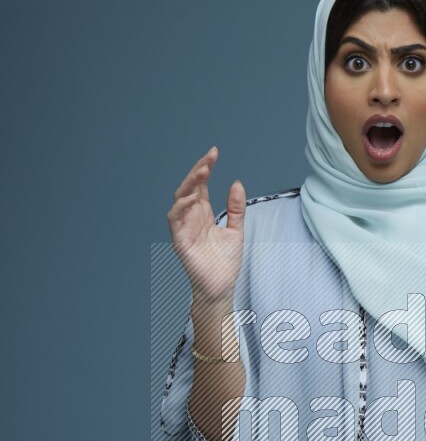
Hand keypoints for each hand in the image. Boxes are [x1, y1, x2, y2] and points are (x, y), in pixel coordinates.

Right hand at [166, 146, 245, 305]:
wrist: (220, 287)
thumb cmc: (224, 262)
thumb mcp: (236, 231)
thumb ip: (236, 208)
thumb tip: (236, 183)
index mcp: (203, 213)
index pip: (201, 186)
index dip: (206, 168)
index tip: (214, 153)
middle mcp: (191, 217)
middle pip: (190, 187)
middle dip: (198, 171)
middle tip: (209, 158)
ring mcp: (184, 227)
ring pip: (179, 198)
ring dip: (189, 184)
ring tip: (203, 171)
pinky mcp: (179, 240)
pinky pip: (174, 218)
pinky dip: (181, 206)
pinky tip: (192, 197)